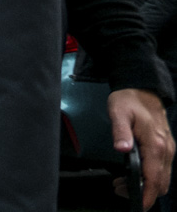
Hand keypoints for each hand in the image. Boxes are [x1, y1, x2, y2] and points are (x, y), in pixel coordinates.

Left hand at [109, 87, 172, 208]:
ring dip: (146, 185)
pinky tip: (133, 173)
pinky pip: (161, 169)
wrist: (143, 88)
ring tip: (122, 182)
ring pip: (162, 178)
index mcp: (155, 144)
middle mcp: (166, 150)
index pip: (154, 179)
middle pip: (161, 184)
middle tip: (120, 188)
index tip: (137, 203)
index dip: (146, 195)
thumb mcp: (118, 112)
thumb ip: (120, 131)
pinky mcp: (166, 148)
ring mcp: (168, 150)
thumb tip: (122, 148)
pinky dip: (149, 176)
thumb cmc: (130, 99)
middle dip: (143, 192)